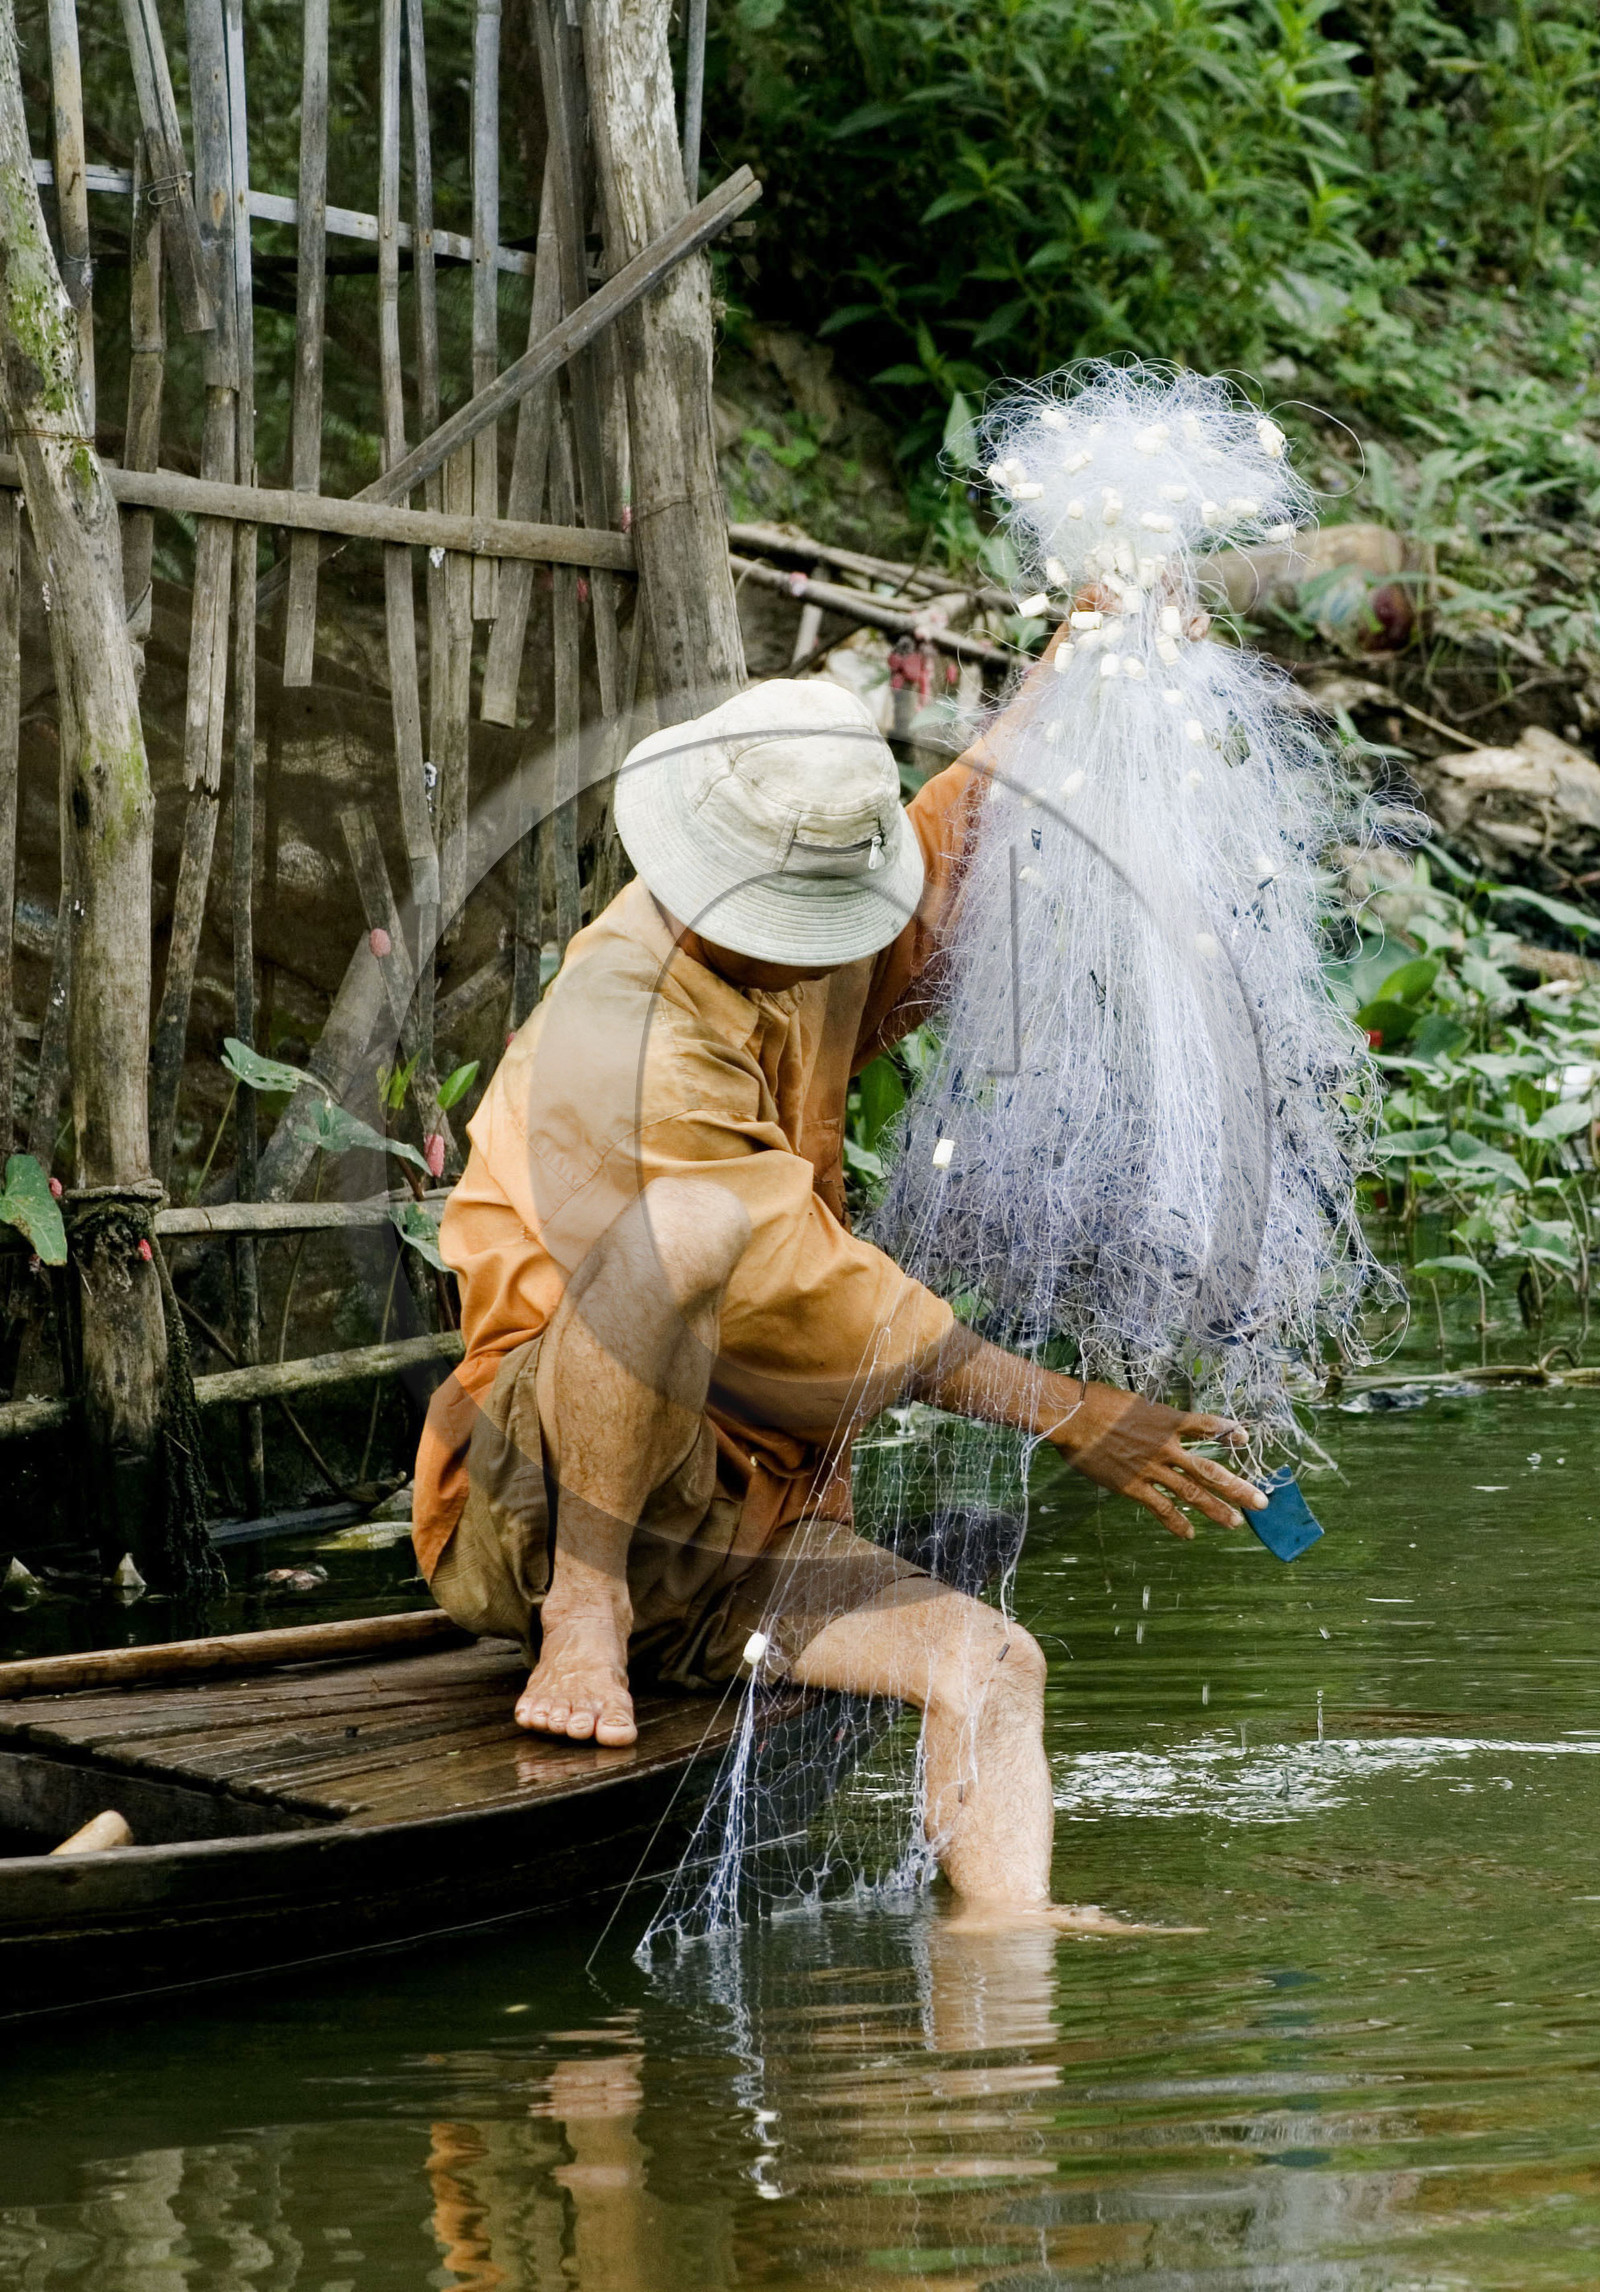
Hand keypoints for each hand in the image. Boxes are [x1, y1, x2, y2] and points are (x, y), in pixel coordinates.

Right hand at [1041, 1377, 1265, 1539]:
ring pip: (1191, 1492)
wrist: (1075, 1417)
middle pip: (1209, 1470)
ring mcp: (1152, 1467)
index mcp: (1168, 1420)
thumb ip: (1149, 1417)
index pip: (1207, 1426)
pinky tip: (1190, 1533)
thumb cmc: (1098, 1403)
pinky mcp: (1133, 1485)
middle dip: (1237, 1487)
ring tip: (1235, 1523)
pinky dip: (1176, 1522)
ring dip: (1215, 1509)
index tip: (1244, 1438)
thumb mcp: (1133, 1403)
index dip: (1227, 1432)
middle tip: (1261, 1502)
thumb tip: (1153, 1420)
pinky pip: (1160, 1507)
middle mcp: (1167, 1446)